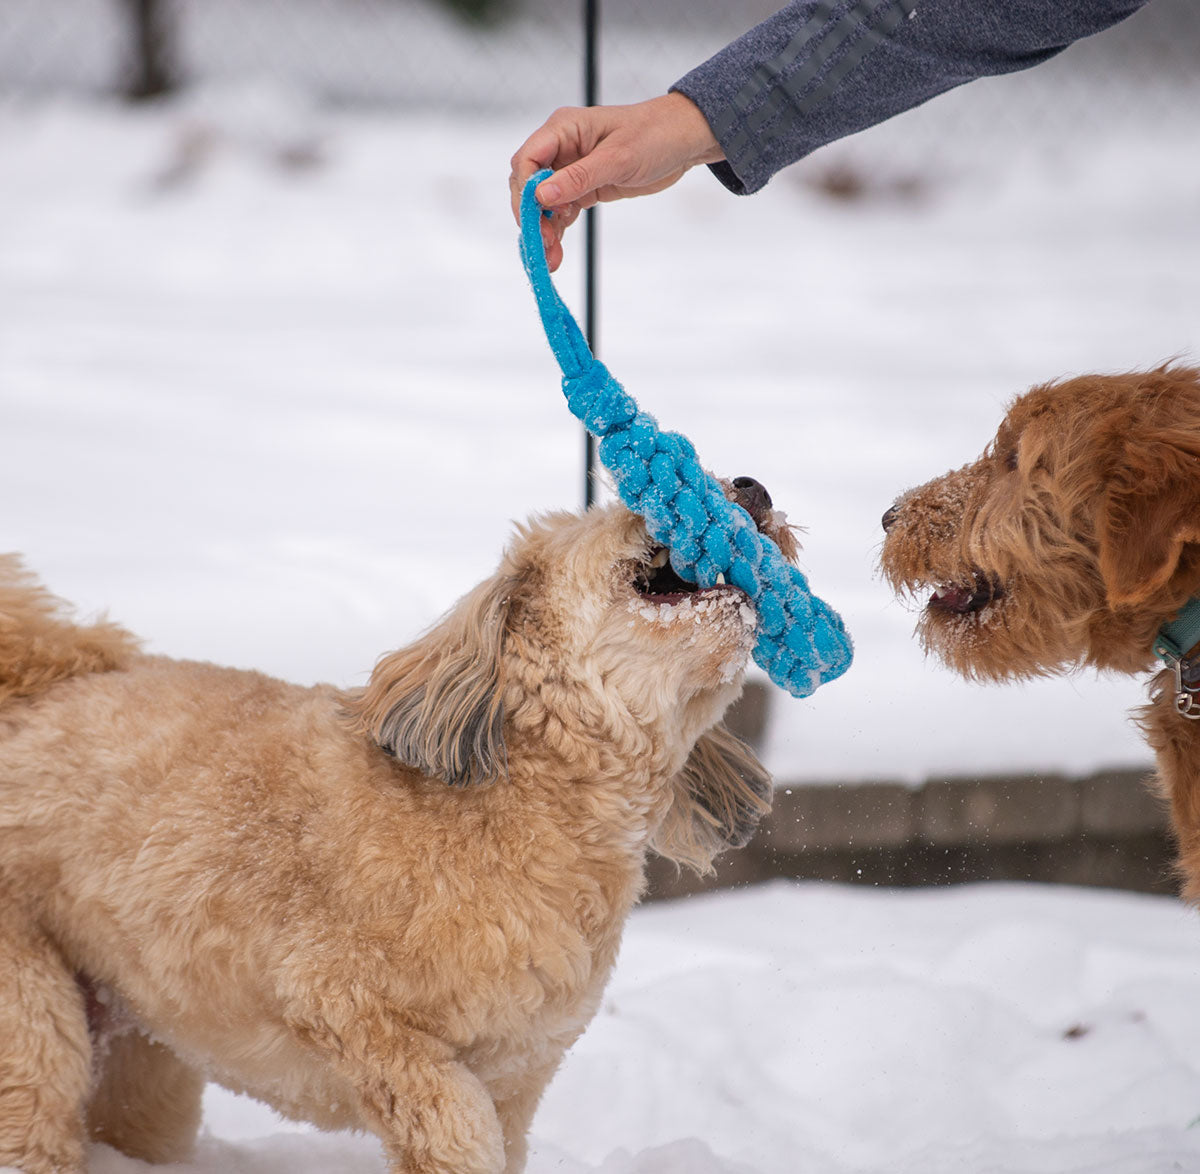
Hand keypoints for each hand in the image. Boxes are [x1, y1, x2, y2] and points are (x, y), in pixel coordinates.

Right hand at [508, 93, 722, 271]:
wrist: (682, 141)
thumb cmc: (654, 136)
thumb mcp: (618, 158)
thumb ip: (579, 177)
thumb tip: (541, 196)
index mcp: (563, 129)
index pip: (527, 160)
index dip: (525, 191)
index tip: (535, 218)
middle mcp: (561, 148)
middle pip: (529, 185)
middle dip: (532, 217)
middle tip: (544, 245)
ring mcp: (570, 169)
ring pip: (542, 204)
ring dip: (543, 231)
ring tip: (551, 259)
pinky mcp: (583, 188)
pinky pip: (561, 212)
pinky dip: (557, 231)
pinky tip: (557, 252)